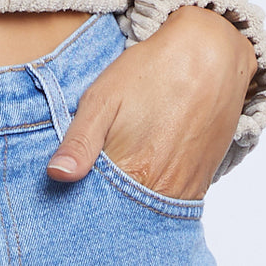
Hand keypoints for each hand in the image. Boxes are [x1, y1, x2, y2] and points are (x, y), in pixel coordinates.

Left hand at [46, 6, 257, 199]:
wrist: (209, 56)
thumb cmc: (150, 72)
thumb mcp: (103, 97)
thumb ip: (79, 140)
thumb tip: (56, 175)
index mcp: (133, 172)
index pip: (99, 206)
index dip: (81, 198)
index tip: (71, 185)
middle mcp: (164, 190)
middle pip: (125, 211)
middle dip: (106, 199)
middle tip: (94, 172)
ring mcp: (187, 188)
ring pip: (150, 210)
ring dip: (131, 198)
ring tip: (119, 166)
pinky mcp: (203, 182)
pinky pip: (173, 203)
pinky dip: (155, 193)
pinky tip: (144, 167)